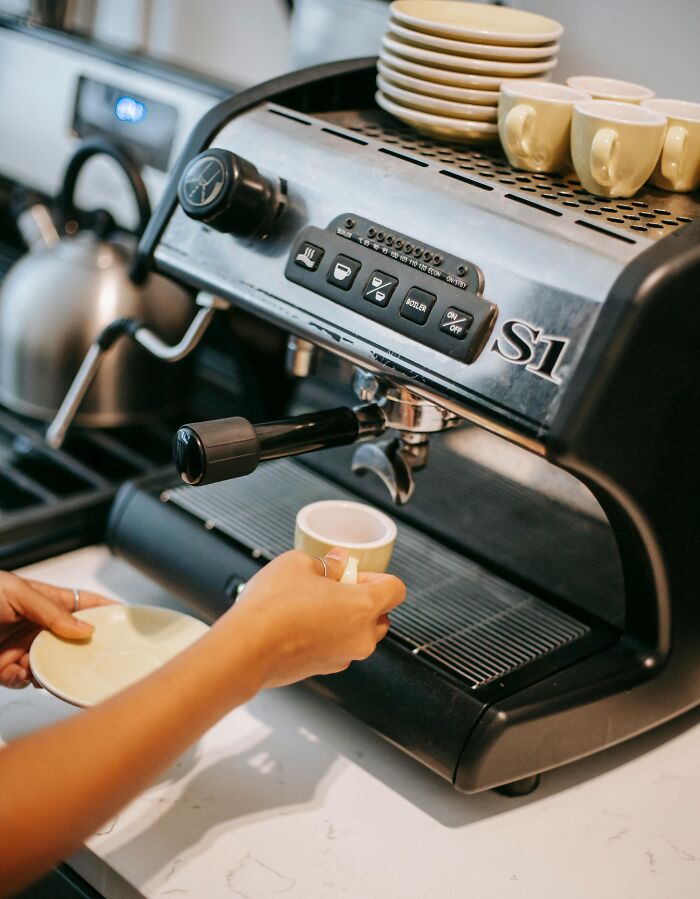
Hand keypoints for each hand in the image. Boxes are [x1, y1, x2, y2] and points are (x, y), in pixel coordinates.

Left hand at [0, 572, 115, 688]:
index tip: (125, 617)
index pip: (81, 604)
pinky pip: (22, 680)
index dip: (104, 608)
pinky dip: (25, 681)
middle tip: (94, 657)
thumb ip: (51, 610)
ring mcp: (21, 647)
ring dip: (52, 669)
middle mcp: (35, 625)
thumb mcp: (17, 592)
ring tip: (48, 667)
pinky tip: (25, 674)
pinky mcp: (4, 667)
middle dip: (82, 650)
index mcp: (42, 600)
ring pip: (50, 663)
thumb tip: (85, 627)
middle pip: (70, 640)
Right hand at [220, 548, 405, 688]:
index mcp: (364, 607)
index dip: (378, 577)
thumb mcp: (299, 564)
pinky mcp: (325, 671)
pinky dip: (328, 636)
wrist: (246, 649)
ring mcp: (344, 657)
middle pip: (381, 615)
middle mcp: (361, 637)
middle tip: (333, 586)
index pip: (396, 590)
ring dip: (344, 619)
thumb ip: (327, 563)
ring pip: (358, 634)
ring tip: (312, 604)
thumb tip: (336, 562)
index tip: (355, 573)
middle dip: (362, 599)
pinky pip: (338, 648)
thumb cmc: (272, 608)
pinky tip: (301, 623)